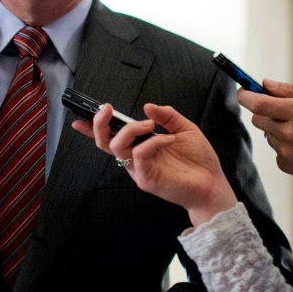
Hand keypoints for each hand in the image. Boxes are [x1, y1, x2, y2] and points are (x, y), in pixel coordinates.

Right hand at [72, 103, 236, 225]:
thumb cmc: (199, 161)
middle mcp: (136, 159)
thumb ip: (167, 116)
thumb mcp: (184, 129)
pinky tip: (168, 139)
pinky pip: (139, 155)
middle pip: (105, 142)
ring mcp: (139, 170)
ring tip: (149, 124)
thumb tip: (148, 106)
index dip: (93, 129)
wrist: (213, 185)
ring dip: (130, 129)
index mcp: (141, 147)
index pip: (111, 137)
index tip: (79, 118)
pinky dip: (152, 142)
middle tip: (108, 110)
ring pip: (118, 146)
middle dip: (100, 124)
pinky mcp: (147, 180)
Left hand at [238, 80, 292, 181]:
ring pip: (267, 135)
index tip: (243, 92)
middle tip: (280, 111)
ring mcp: (286, 151)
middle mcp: (289, 133)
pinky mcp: (286, 165)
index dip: (246, 96)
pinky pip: (276, 150)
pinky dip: (284, 146)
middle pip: (257, 119)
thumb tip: (265, 84)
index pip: (258, 104)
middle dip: (263, 112)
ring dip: (276, 130)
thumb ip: (289, 91)